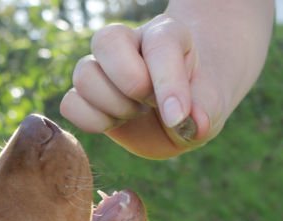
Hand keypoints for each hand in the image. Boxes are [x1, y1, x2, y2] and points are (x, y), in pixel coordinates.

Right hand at [59, 14, 227, 159]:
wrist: (183, 115)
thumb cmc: (199, 104)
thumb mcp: (213, 108)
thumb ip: (206, 112)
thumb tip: (189, 123)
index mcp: (166, 35)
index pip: (159, 44)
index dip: (167, 82)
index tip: (177, 117)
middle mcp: (129, 43)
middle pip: (106, 41)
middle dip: (132, 84)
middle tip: (152, 102)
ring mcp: (103, 68)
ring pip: (84, 74)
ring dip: (113, 106)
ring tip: (136, 113)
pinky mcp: (87, 97)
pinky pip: (70, 105)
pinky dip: (91, 121)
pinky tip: (116, 124)